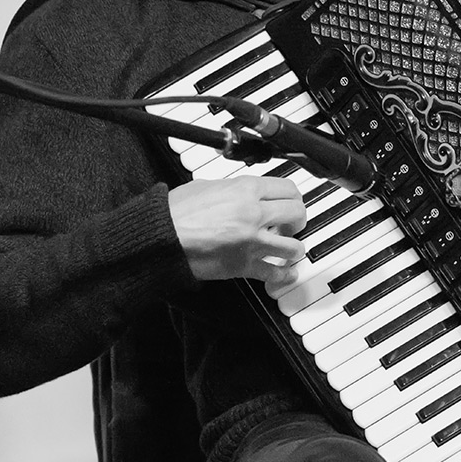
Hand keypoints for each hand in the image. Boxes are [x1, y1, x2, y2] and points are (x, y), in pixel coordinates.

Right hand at [168, 176, 306, 283]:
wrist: (162, 237)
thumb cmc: (176, 212)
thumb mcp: (207, 186)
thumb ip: (234, 188)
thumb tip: (246, 192)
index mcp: (245, 190)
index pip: (288, 189)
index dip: (294, 198)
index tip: (292, 203)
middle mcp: (254, 214)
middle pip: (297, 214)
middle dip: (299, 220)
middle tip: (293, 225)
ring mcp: (251, 241)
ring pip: (294, 247)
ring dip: (294, 248)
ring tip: (289, 249)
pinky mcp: (244, 265)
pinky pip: (275, 273)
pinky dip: (284, 275)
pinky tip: (287, 273)